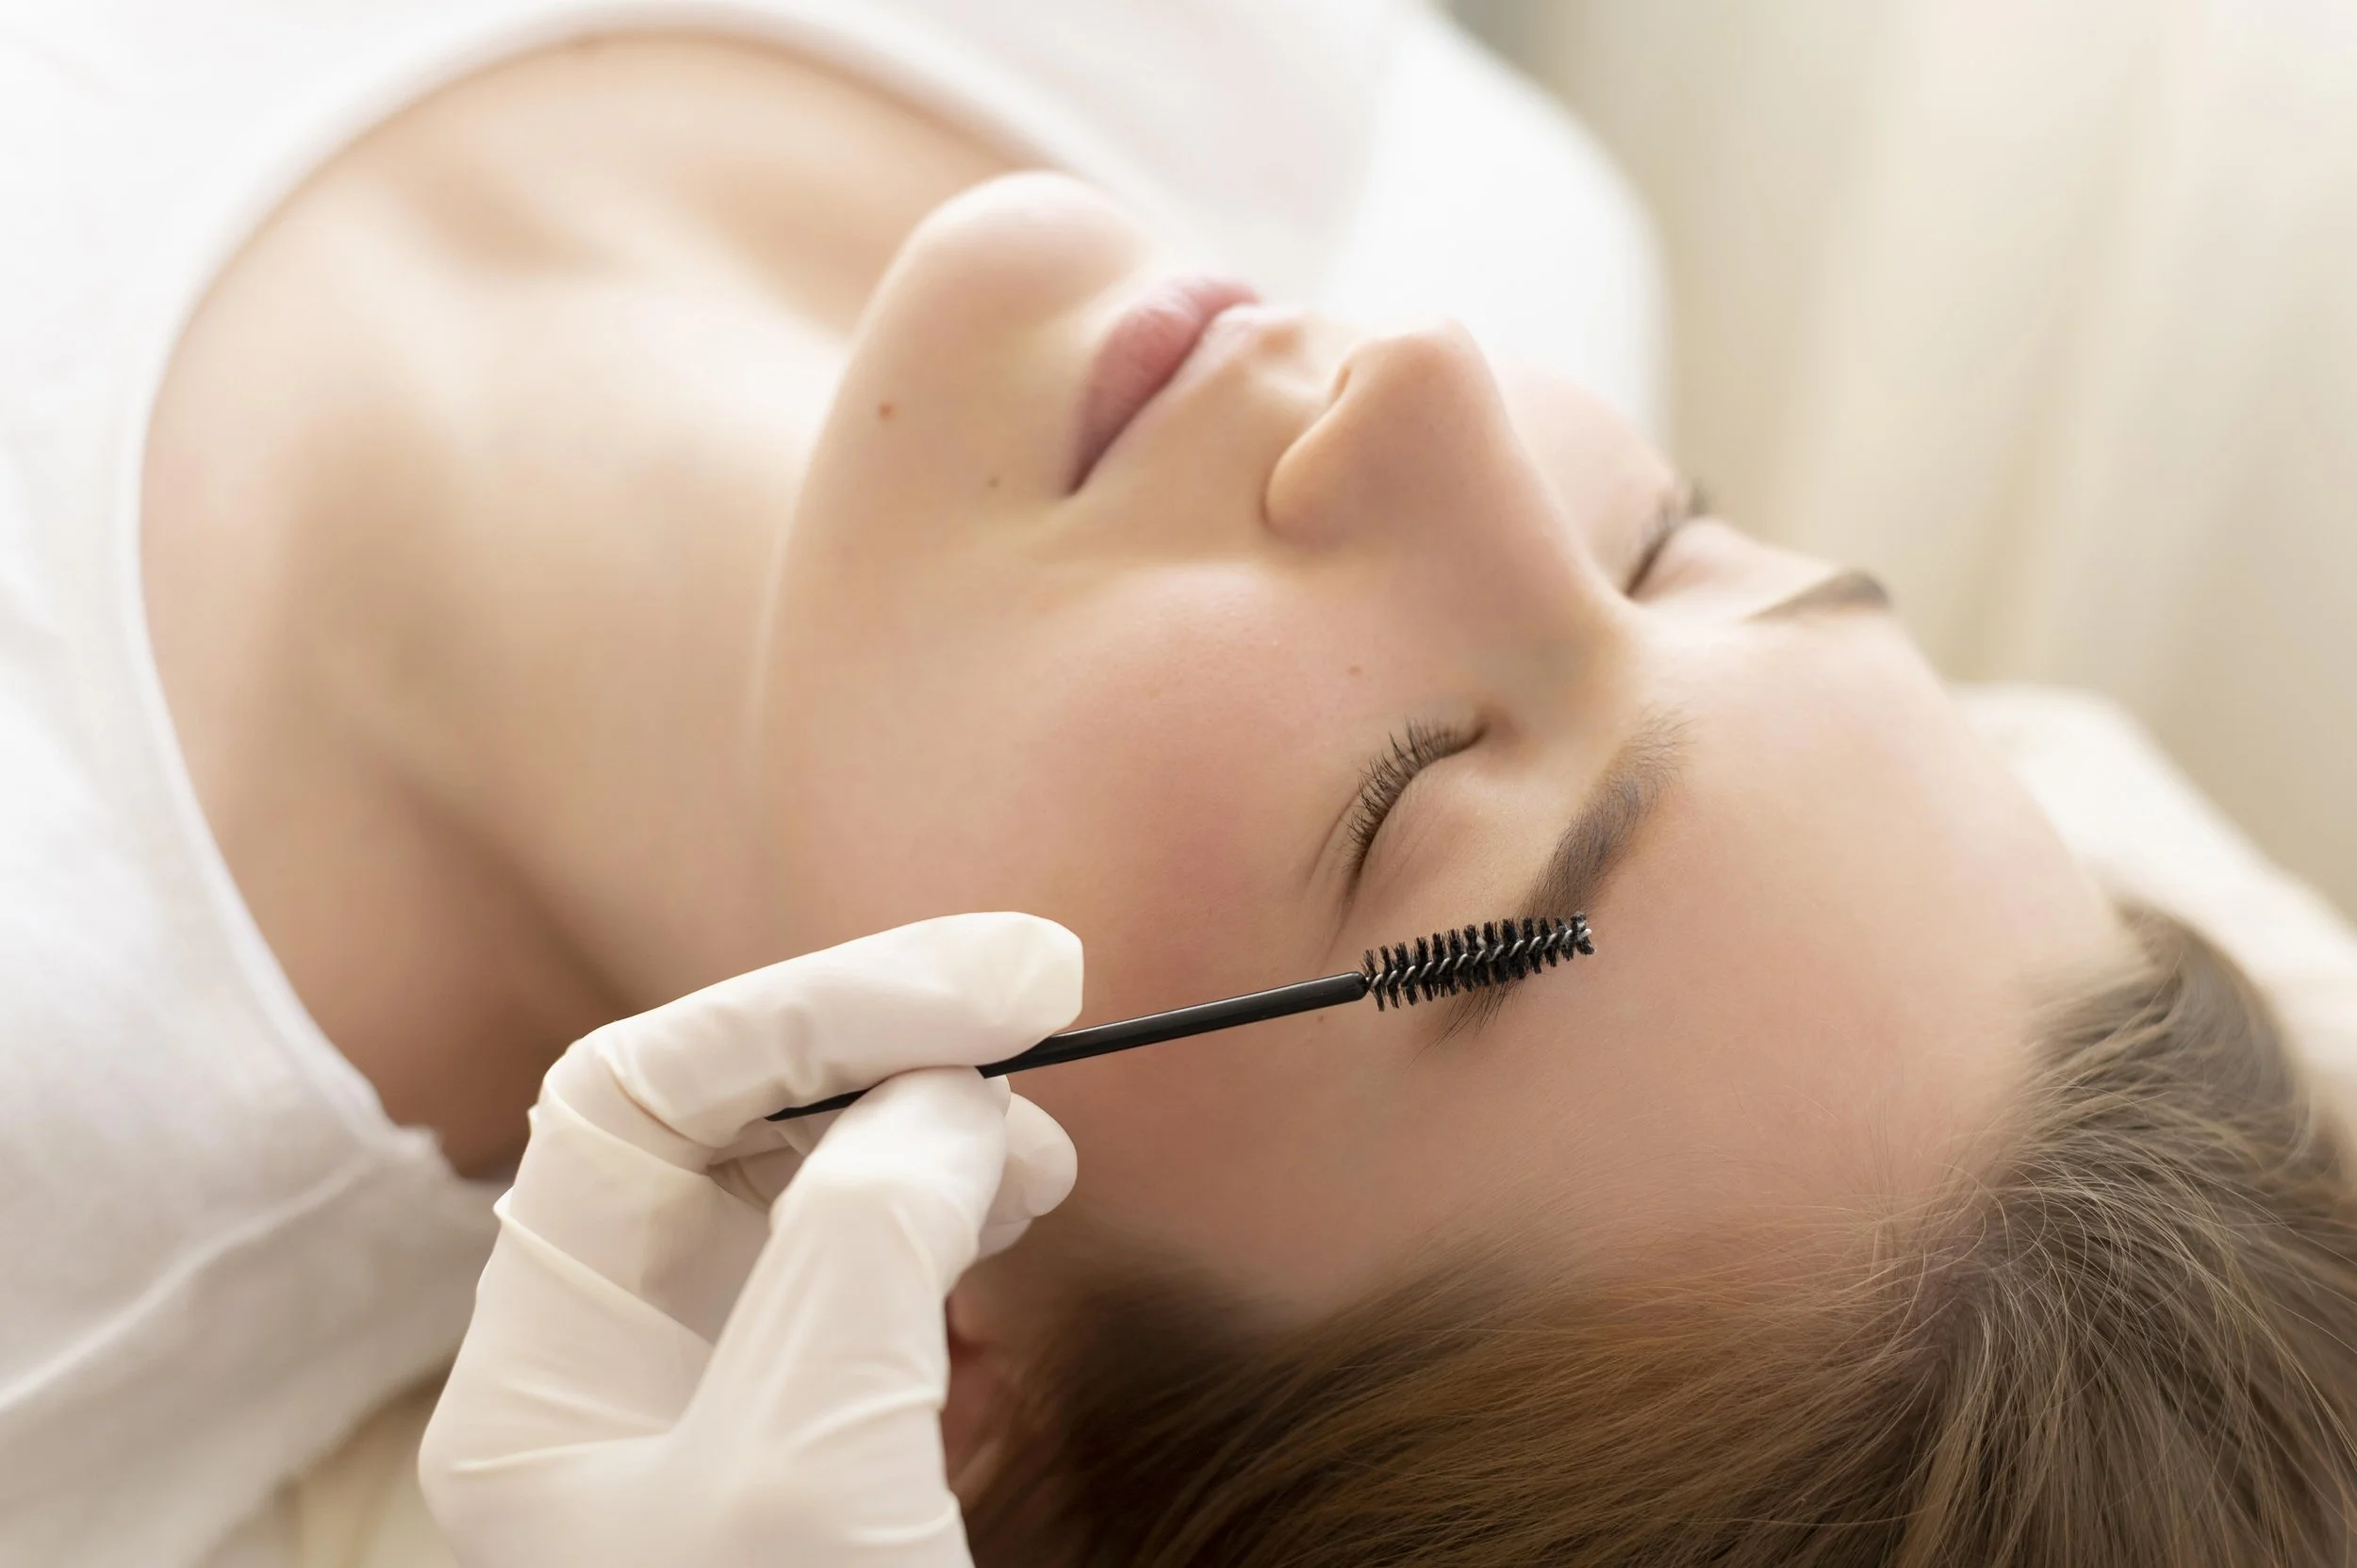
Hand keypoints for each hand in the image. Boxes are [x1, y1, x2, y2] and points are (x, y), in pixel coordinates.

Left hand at [418, 913, 1082, 1567]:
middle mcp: (620, 1376)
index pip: (635, 1091)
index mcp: (543, 1380)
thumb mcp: (802, 1468)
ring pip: (816, 1191)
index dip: (816, 1008)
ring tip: (1041, 1153)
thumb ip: (857, 1244)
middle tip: (1037, 1039)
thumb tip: (947, 1095)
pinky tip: (1016, 1214)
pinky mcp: (841, 1448)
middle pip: (731, 1122)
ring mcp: (730, 1412)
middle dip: (888, 1056)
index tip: (1002, 986)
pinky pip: (882, 1276)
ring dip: (938, 1130)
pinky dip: (957, 1217)